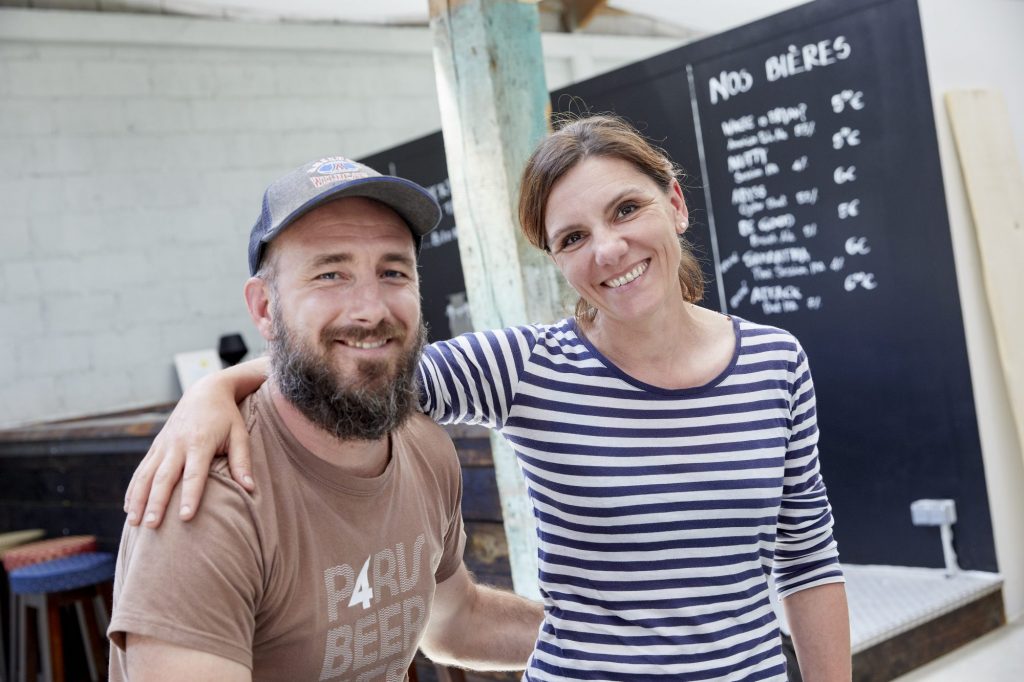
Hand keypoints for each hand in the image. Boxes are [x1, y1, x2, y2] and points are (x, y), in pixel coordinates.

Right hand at [124, 371, 254, 527]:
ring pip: (146, 475)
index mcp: (200, 442)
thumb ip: (242, 461)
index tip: (185, 517)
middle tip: (151, 526)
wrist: (205, 391)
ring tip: (135, 523)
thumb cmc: (227, 417)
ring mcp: (164, 445)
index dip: (190, 495)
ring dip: (138, 499)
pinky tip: (129, 508)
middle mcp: (178, 444)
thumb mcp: (240, 434)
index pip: (194, 474)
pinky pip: (141, 470)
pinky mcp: (156, 446)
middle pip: (164, 477)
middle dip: (156, 502)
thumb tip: (250, 488)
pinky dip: (133, 489)